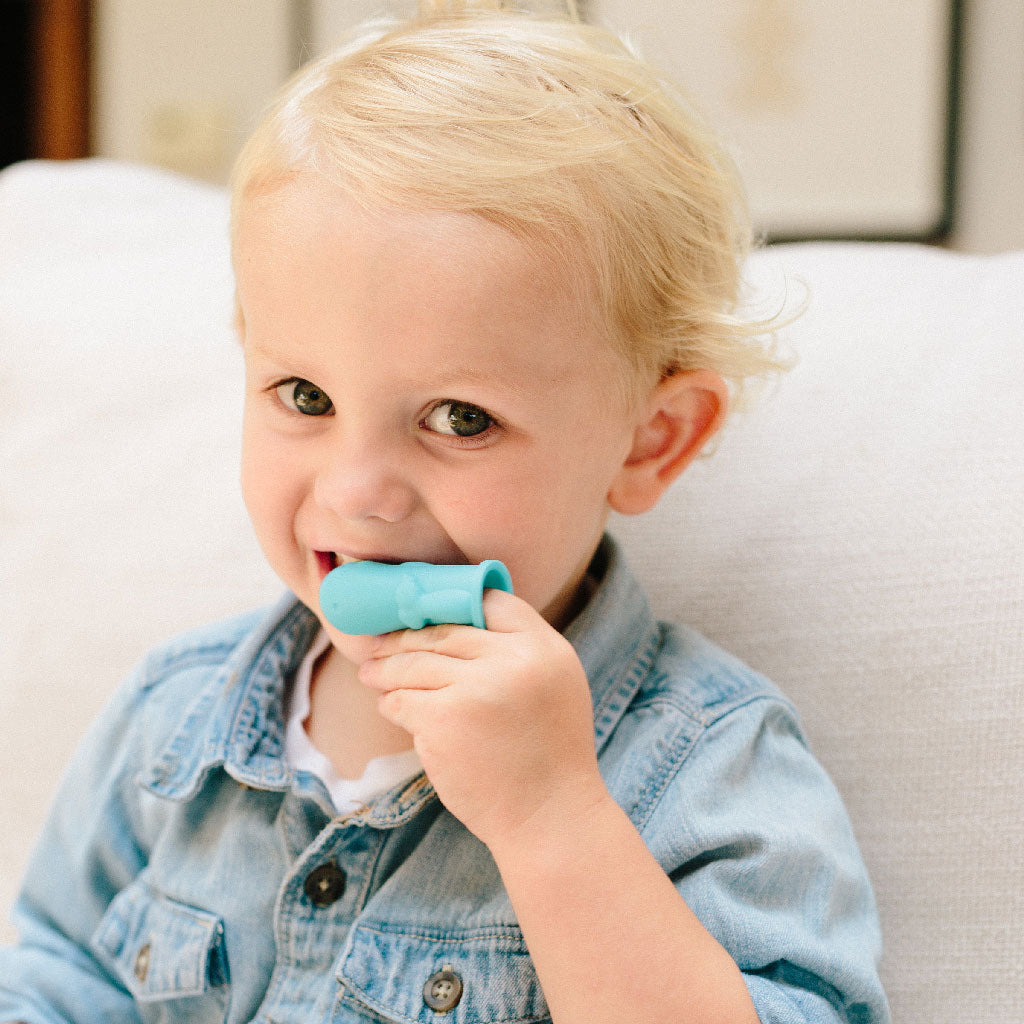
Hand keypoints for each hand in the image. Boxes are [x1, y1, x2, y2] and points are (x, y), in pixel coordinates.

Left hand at [357, 589, 605, 850]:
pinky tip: (387, 705)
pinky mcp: (443, 719)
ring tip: (371, 672)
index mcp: (546, 648)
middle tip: (380, 643)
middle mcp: (514, 660)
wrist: (550, 820)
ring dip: (386, 668)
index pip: (492, 601)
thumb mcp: (555, 687)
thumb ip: (519, 653)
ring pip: (415, 663)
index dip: (455, 602)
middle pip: (445, 631)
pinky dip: (390, 702)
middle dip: (406, 637)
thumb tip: (458, 621)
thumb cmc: (547, 757)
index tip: (427, 612)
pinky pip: (402, 699)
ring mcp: (477, 688)